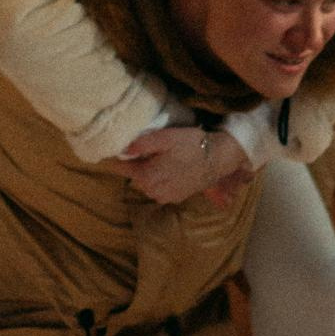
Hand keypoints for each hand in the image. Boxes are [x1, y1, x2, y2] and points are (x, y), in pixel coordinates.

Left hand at [114, 125, 252, 207]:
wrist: (218, 159)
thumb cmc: (191, 145)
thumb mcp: (165, 138)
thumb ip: (141, 144)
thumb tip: (121, 150)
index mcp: (147, 176)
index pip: (122, 168)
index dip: (118, 159)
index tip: (116, 150)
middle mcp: (152, 191)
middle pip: (135, 176)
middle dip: (137, 164)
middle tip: (146, 149)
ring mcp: (164, 196)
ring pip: (147, 183)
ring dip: (149, 172)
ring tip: (161, 158)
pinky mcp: (175, 198)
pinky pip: (159, 188)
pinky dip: (160, 179)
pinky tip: (171, 168)